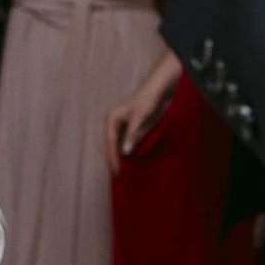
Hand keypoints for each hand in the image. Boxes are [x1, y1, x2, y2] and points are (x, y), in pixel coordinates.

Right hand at [104, 56, 181, 174]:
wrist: (155, 90)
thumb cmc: (147, 102)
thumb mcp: (140, 119)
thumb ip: (132, 135)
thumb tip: (125, 152)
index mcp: (112, 119)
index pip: (111, 142)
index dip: (113, 157)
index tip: (117, 169)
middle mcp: (111, 120)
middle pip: (109, 143)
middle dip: (112, 158)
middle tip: (116, 173)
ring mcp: (117, 122)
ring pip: (114, 142)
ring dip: (116, 154)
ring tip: (118, 168)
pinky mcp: (125, 124)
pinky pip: (120, 139)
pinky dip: (121, 149)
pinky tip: (125, 157)